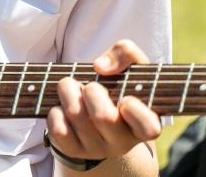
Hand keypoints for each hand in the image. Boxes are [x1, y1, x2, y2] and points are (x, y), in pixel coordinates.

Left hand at [46, 40, 160, 165]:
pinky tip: (62, 108)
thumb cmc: (116, 87)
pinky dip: (55, 111)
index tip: (125, 98)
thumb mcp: (130, 67)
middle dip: (91, 90)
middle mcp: (122, 142)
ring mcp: (97, 149)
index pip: (150, 127)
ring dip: (67, 91)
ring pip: (75, 115)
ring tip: (71, 88)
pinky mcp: (72, 151)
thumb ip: (126, 53)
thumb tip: (101, 66)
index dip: (136, 111)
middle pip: (103, 116)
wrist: (93, 115)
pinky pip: (58, 129)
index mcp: (144, 124)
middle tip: (90, 86)